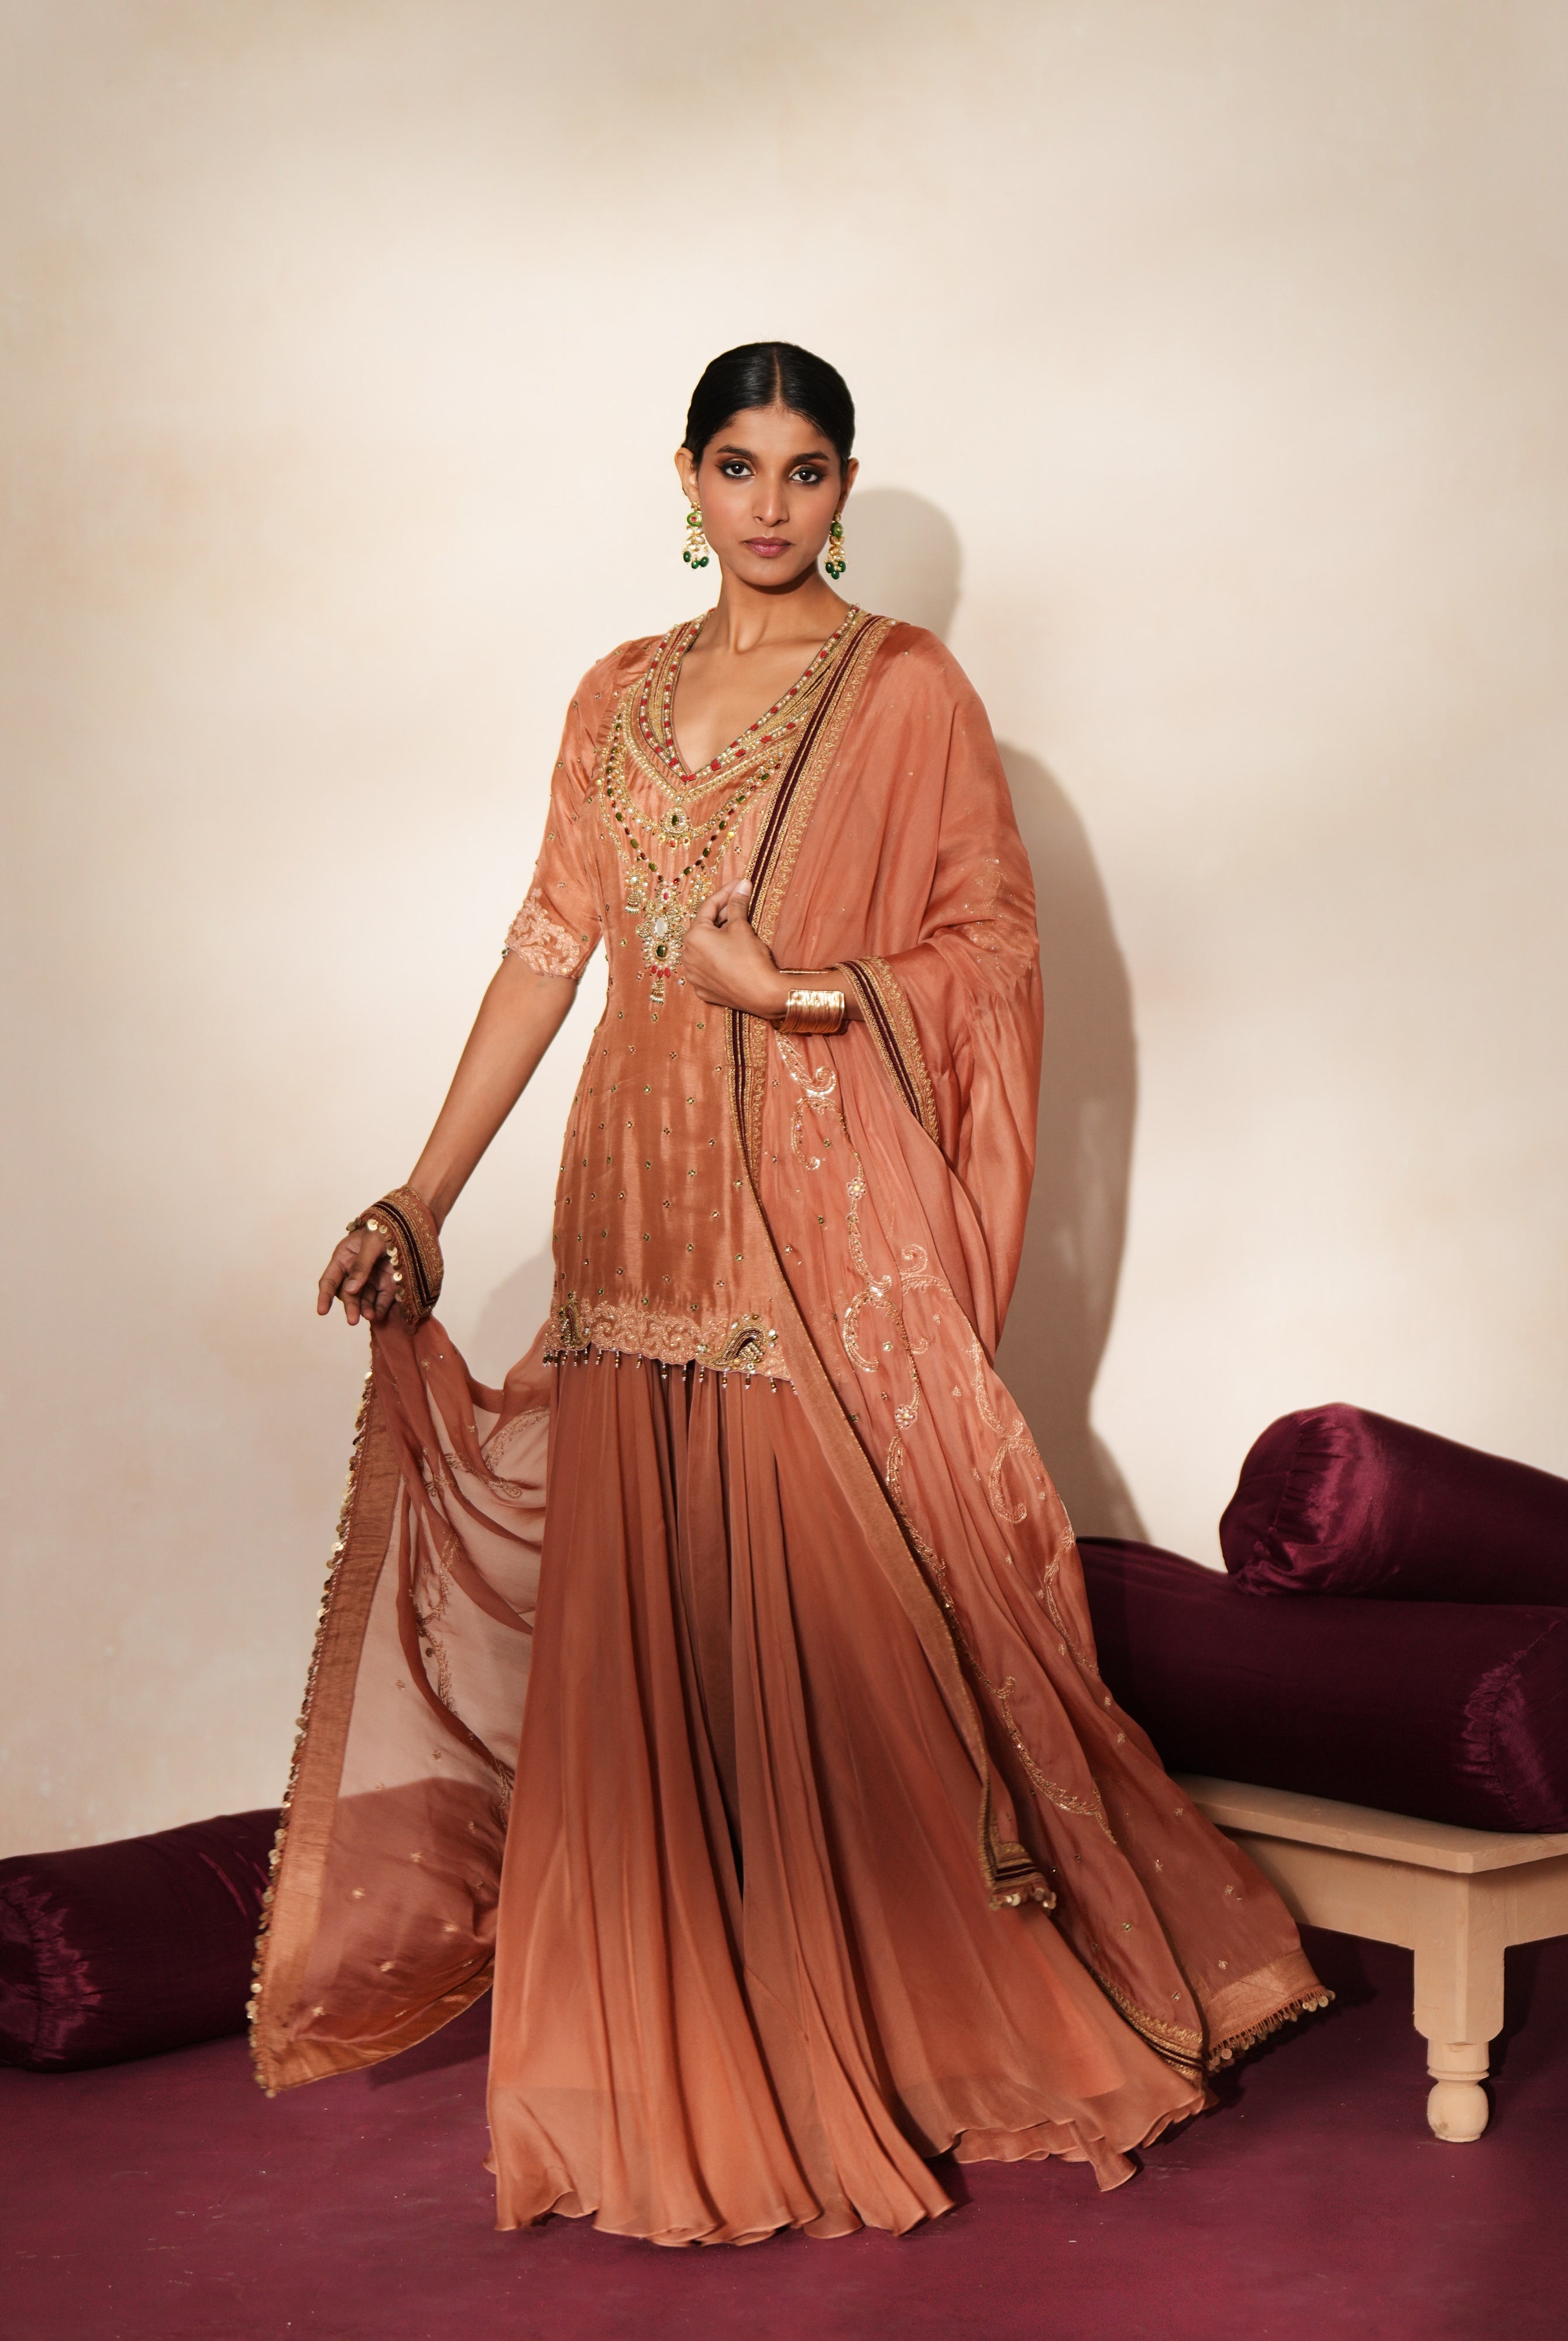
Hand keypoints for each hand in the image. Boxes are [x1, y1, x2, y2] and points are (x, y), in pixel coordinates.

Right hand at [317, 1226, 398, 1326]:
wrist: (413, 1225)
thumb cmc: (386, 1227)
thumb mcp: (371, 1242)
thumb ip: (361, 1266)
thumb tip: (350, 1289)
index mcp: (345, 1257)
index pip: (330, 1280)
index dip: (325, 1296)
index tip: (322, 1311)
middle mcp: (356, 1271)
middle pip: (348, 1293)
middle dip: (350, 1306)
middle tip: (353, 1320)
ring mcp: (373, 1279)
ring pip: (364, 1299)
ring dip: (365, 1309)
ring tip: (369, 1316)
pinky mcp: (389, 1285)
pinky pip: (382, 1300)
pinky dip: (380, 1309)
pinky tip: (378, 1315)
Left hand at [680, 880, 789, 1017]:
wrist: (762, 994)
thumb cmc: (750, 958)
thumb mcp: (742, 927)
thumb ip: (737, 904)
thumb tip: (742, 885)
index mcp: (694, 937)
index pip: (708, 907)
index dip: (726, 893)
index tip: (738, 884)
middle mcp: (688, 956)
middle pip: (705, 928)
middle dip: (723, 914)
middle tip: (740, 902)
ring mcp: (694, 975)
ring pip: (705, 948)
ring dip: (719, 936)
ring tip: (738, 927)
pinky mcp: (703, 989)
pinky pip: (708, 967)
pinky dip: (718, 957)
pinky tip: (732, 952)